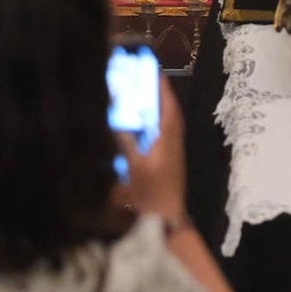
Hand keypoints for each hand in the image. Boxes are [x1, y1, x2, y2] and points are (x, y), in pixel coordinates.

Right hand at [114, 76, 187, 222]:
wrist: (165, 218)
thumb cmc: (150, 193)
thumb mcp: (134, 166)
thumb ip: (125, 142)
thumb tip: (116, 120)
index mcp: (168, 141)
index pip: (169, 109)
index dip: (163, 90)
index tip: (156, 73)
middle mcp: (175, 144)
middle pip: (171, 114)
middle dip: (162, 96)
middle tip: (149, 81)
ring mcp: (175, 154)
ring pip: (170, 125)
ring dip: (161, 110)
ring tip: (147, 98)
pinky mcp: (171, 163)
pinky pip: (166, 136)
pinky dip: (158, 124)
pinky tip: (146, 126)